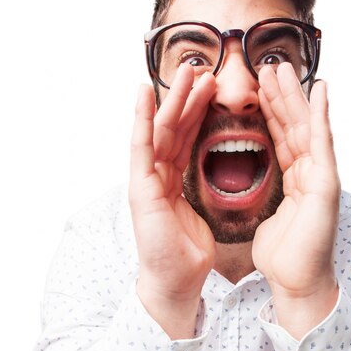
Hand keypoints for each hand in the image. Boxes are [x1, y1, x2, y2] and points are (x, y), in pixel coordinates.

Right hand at [129, 65, 215, 337]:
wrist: (176, 282)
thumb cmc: (186, 252)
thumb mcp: (198, 212)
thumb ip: (196, 188)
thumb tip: (210, 175)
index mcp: (171, 179)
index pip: (185, 137)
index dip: (196, 111)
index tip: (209, 89)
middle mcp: (156, 175)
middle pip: (172, 127)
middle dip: (186, 97)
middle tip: (200, 69)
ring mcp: (145, 180)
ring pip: (159, 131)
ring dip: (171, 99)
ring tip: (185, 72)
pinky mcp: (139, 188)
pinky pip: (141, 148)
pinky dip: (142, 120)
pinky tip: (144, 95)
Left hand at [253, 64, 339, 338]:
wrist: (297, 282)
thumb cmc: (284, 255)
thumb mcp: (269, 216)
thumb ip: (268, 196)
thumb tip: (257, 188)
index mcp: (295, 179)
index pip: (282, 137)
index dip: (271, 111)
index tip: (259, 88)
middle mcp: (310, 172)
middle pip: (294, 125)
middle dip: (281, 95)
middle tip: (270, 66)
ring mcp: (321, 176)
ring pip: (307, 127)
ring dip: (295, 96)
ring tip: (283, 69)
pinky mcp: (327, 183)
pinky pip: (322, 143)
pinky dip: (321, 116)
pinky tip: (319, 91)